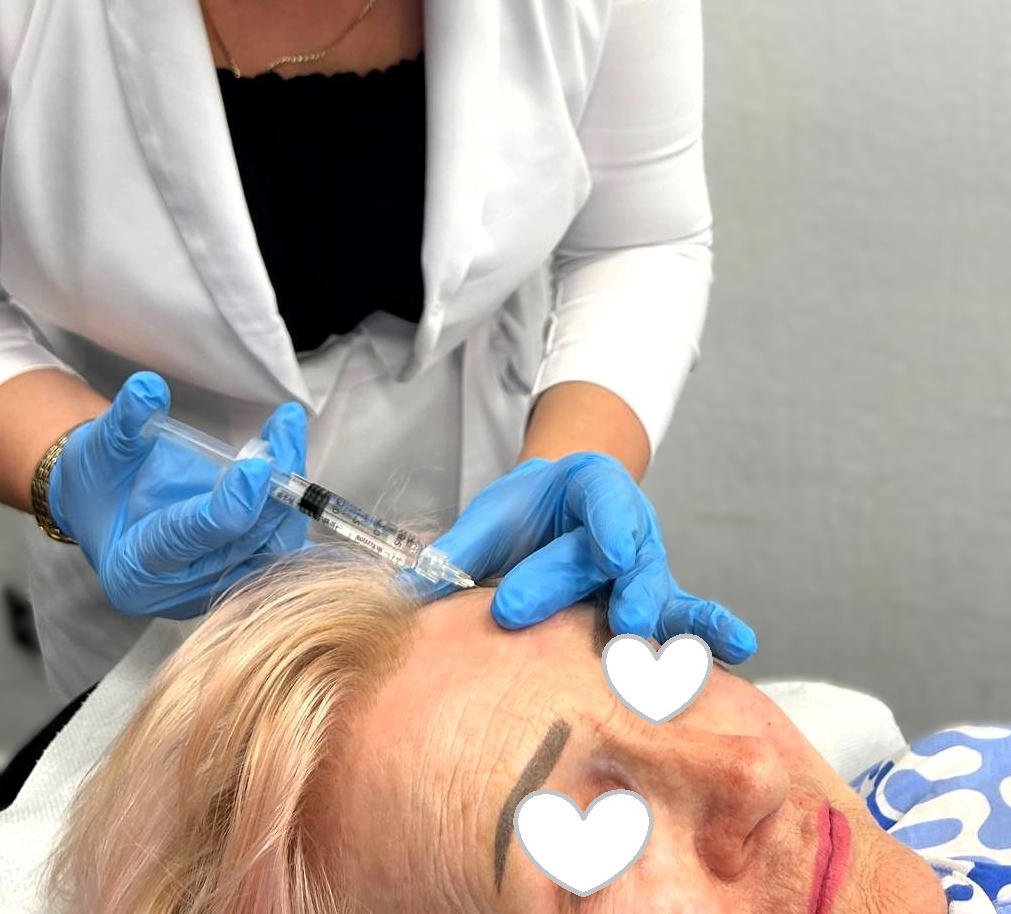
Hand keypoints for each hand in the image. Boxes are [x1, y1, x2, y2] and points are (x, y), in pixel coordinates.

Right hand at [48, 371, 311, 619]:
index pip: (187, 540)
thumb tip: (148, 388)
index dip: (225, 507)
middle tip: (284, 432)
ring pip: (270, 549)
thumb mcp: (100, 448)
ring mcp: (211, 588)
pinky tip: (295, 459)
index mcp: (132, 570)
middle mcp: (175, 592)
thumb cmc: (100, 480)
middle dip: (271, 490)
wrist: (105, 504)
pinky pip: (276, 546)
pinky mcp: (236, 575)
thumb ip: (125, 424)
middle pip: (240, 547)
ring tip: (288, 432)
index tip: (257, 467)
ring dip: (289, 492)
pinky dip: (291, 506)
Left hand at [423, 453, 757, 663]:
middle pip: (626, 558)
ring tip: (665, 651)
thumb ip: (453, 554)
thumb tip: (399, 591)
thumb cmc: (522, 517)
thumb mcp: (490, 519)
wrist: (551, 514)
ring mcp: (648, 568)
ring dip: (664, 621)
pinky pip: (686, 618)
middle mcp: (629, 526)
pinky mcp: (656, 606)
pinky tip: (740, 647)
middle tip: (617, 623)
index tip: (611, 549)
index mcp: (591, 488)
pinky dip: (714, 632)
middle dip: (618, 591)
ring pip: (662, 591)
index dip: (611, 524)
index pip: (606, 499)